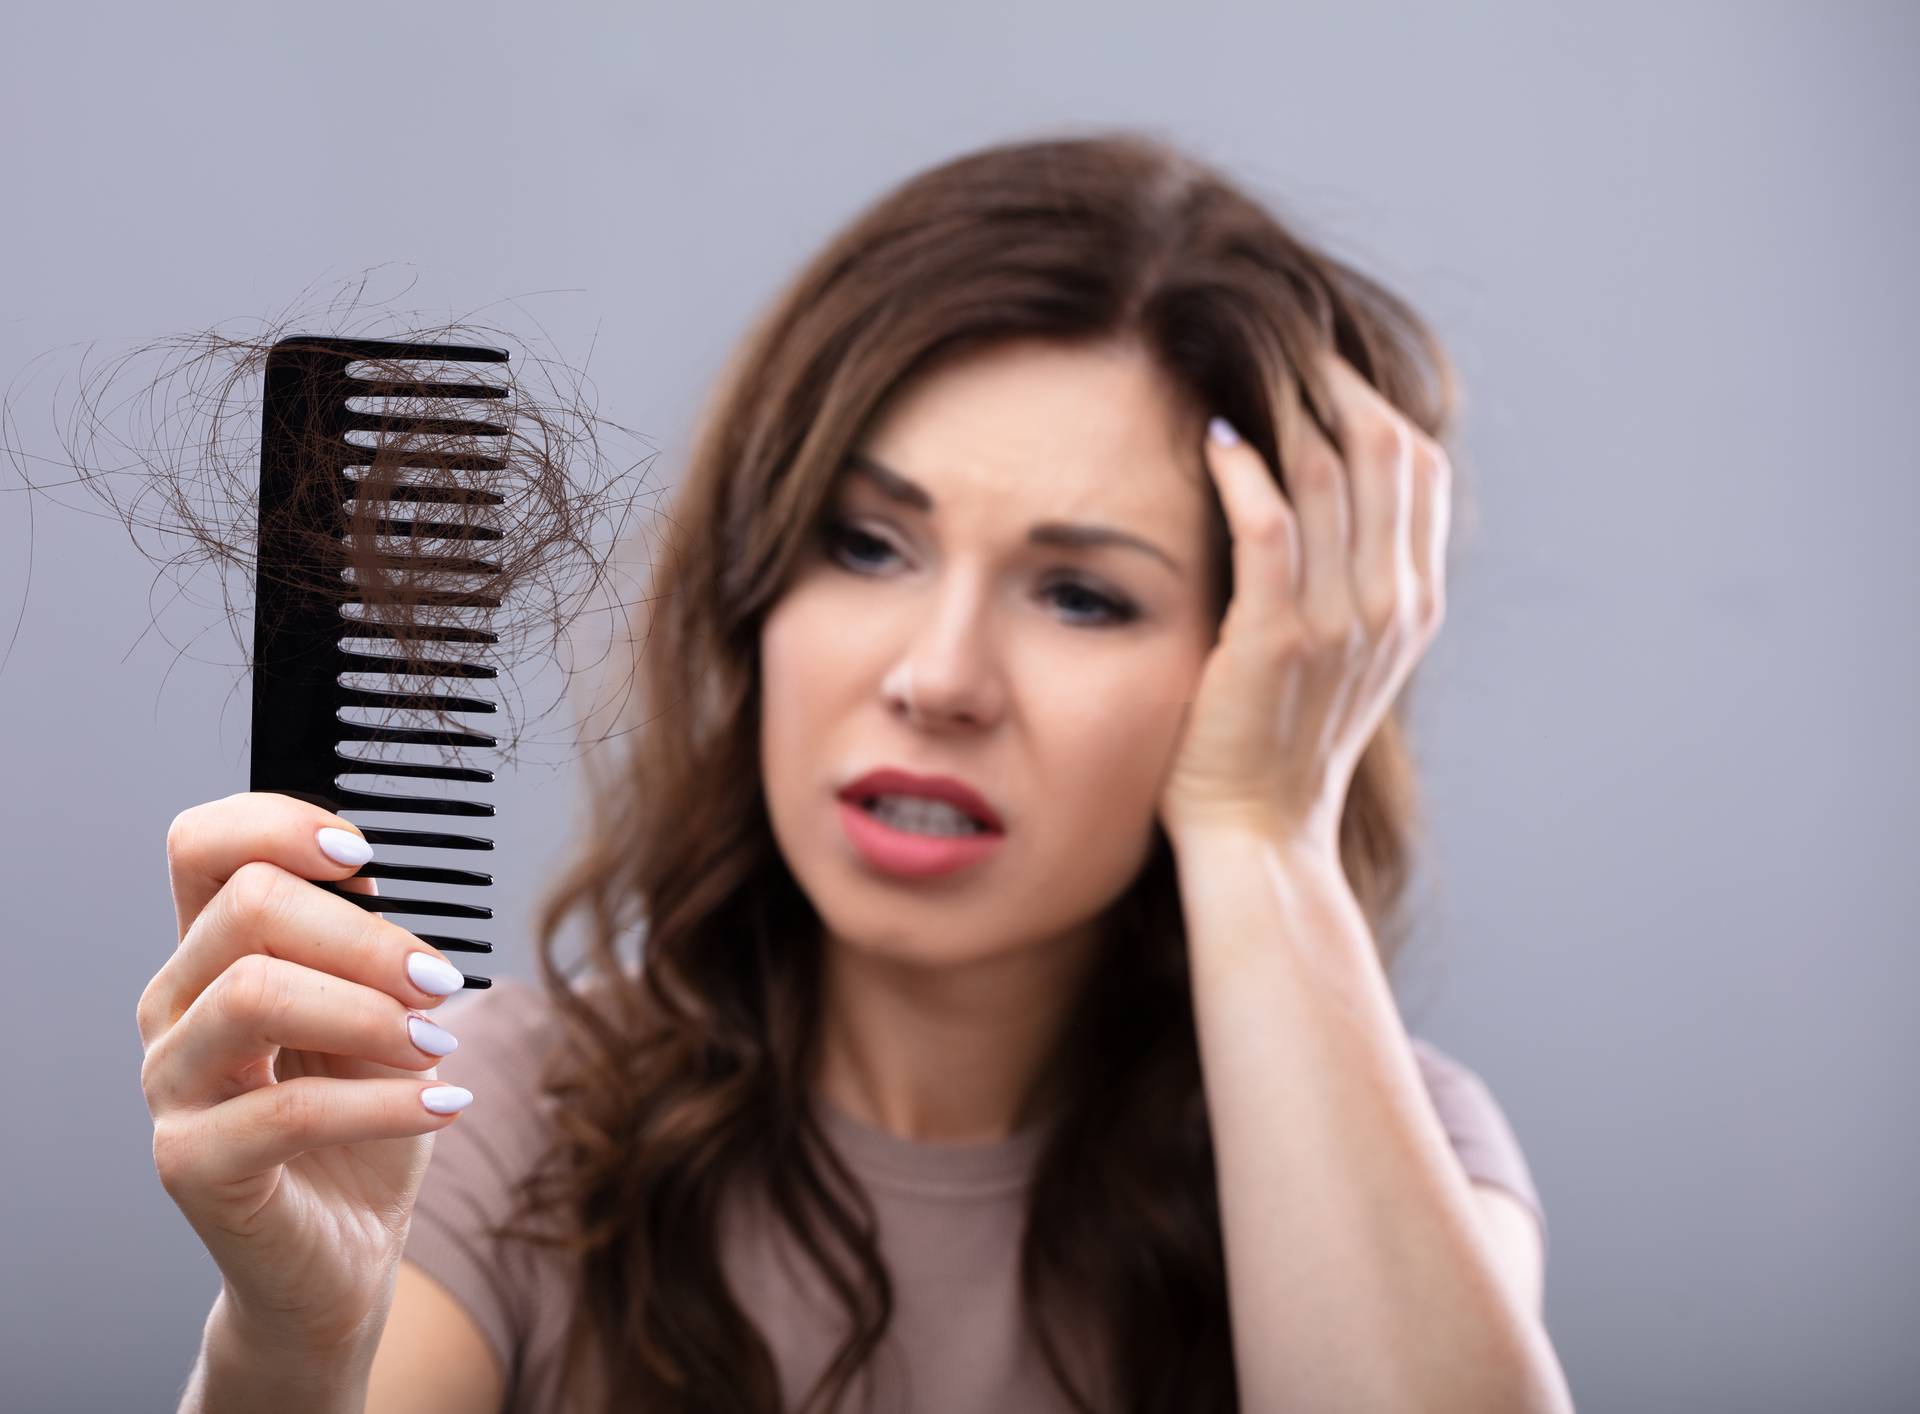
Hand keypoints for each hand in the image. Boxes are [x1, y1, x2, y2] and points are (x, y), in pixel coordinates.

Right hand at [137, 791, 473, 1353]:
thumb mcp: (377, 1014)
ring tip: (438, 1048)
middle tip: (439, 982)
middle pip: (246, 907)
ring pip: (255, 993)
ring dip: (371, 1011)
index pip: (202, 846)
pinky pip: (288, 1109)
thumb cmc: (362, 1124)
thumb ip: (362, 944)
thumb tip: (368, 872)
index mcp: (212, 955)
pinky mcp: (191, 1164)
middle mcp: (174, 1009)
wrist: (344, 1254)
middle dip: (365, 935)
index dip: (278, 824)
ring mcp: (171, 1086)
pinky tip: (442, 1103)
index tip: (364, 857)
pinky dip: (385, 1100)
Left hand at [1156, 350, 1452, 856]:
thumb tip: (1325, 501)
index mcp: (1414, 602)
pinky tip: (1216, 439)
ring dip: (1284, 410)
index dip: (1373, 401)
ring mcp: (1339, 621)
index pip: (1419, 466)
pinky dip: (1244, 471)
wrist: (1261, 833)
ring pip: (1332, 472)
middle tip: (1279, 345)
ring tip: (1241, 371)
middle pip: (1386, 448)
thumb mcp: (1344, 657)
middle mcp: (1391, 604)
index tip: (1319, 367)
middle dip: (1333, 383)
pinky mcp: (1276, 638)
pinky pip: (1271, 526)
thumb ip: (1351, 582)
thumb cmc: (1281, 743)